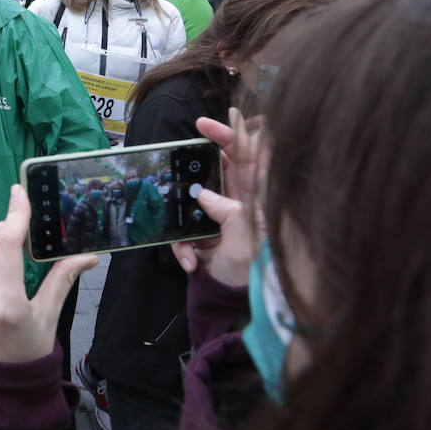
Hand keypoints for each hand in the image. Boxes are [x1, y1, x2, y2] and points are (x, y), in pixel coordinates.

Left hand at [0, 185, 99, 362]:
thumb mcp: (49, 318)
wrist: (0, 393)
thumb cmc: (30, 354)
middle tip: (16, 231)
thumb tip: (89, 255)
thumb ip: (63, 280)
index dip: (14, 214)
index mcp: (10, 306)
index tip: (19, 194)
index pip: (6, 245)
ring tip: (2, 253)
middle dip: (0, 227)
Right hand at [169, 110, 263, 286]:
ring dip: (182, 218)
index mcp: (255, 199)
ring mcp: (218, 219)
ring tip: (190, 242)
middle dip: (194, 166)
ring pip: (191, 200)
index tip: (203, 124)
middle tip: (175, 157)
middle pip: (217, 171)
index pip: (246, 157)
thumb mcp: (245, 242)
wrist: (236, 305)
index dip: (229, 135)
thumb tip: (203, 196)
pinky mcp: (202, 236)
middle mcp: (237, 203)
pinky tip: (191, 263)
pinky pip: (183, 232)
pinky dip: (182, 248)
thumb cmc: (253, 273)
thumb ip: (227, 213)